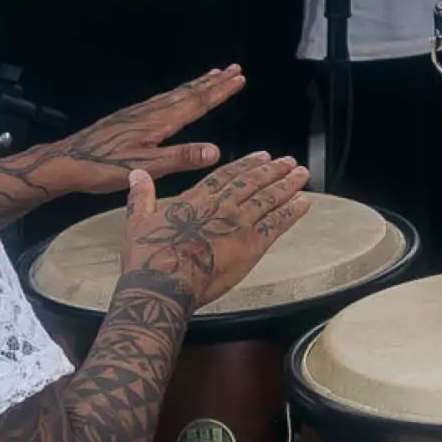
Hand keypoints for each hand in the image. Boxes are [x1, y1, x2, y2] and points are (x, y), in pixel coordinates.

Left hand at [42, 67, 245, 196]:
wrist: (65, 161)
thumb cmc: (103, 167)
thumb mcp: (145, 168)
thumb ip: (180, 158)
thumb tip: (216, 150)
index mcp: (158, 122)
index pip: (196, 103)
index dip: (219, 92)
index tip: (239, 78)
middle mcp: (150, 112)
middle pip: (188, 93)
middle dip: (212, 82)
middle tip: (234, 68)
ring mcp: (137, 113)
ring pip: (174, 94)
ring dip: (196, 85)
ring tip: (212, 75)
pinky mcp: (127, 118)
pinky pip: (161, 99)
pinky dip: (177, 93)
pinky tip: (174, 97)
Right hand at [122, 154, 309, 310]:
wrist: (163, 285)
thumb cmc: (148, 258)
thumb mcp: (137, 223)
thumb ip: (141, 197)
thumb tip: (137, 173)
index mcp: (196, 199)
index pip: (226, 176)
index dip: (246, 165)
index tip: (261, 156)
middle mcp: (221, 206)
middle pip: (252, 182)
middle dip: (273, 171)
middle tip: (290, 162)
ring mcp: (238, 223)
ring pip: (268, 198)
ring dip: (287, 185)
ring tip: (302, 174)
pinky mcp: (250, 244)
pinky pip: (276, 224)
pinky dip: (292, 212)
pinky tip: (304, 203)